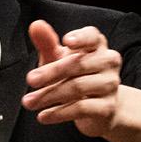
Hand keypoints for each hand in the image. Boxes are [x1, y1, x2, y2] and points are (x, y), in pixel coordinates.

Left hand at [23, 20, 140, 141]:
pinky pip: (81, 108)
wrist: (99, 109)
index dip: (81, 38)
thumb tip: (36, 25)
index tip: (66, 42)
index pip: (92, 37)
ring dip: (49, 95)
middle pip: (79, 64)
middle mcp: (108, 62)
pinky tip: (43, 116)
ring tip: (30, 102)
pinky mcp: (107, 107)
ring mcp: (110, 85)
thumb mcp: (59, 59)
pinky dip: (59, 113)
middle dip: (51, 72)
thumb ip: (47, 43)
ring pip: (78, 87)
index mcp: (97, 45)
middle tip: (31, 80)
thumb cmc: (76, 77)